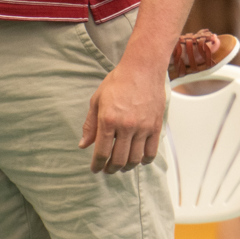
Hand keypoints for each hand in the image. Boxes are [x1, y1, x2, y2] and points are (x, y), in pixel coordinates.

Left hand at [80, 56, 166, 172]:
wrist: (142, 69)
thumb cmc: (118, 81)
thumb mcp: (97, 100)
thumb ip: (90, 125)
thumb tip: (84, 144)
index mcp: (108, 120)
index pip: (102, 152)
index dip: (97, 165)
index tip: (95, 169)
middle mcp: (126, 126)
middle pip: (119, 160)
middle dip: (111, 169)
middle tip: (107, 169)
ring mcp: (143, 127)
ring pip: (135, 159)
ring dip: (127, 167)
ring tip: (122, 166)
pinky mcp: (155, 126)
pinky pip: (151, 152)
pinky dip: (144, 160)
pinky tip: (138, 160)